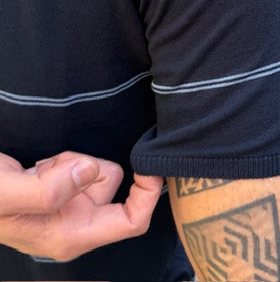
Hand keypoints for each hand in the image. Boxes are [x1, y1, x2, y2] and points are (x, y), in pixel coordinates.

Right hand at [0, 151, 162, 260]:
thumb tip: (90, 170)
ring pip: (94, 170)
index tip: (149, 165)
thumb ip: (48, 189)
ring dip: (70, 160)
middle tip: (50, 167)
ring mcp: (67, 208)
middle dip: (87, 165)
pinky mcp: (59, 191)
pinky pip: (77, 164)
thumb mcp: (6, 194)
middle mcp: (74, 224)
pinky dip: (61, 160)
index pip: (131, 222)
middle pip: (111, 184)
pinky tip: (36, 168)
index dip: (147, 195)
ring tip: (37, 168)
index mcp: (71, 236)